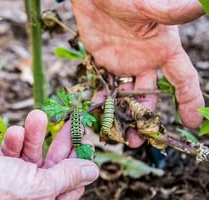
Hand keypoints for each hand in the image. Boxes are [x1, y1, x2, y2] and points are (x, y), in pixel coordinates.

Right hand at [0, 110, 98, 199]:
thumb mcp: (38, 186)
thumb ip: (66, 177)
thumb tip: (92, 171)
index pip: (69, 185)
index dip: (78, 164)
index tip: (84, 142)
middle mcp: (28, 192)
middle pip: (53, 166)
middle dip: (60, 143)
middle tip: (71, 122)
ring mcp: (12, 178)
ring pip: (32, 152)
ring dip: (35, 133)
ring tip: (39, 115)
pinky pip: (13, 148)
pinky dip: (15, 139)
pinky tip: (14, 132)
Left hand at [71, 0, 204, 146]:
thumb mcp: (146, 7)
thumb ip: (169, 13)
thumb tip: (201, 4)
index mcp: (163, 50)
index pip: (183, 79)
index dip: (189, 100)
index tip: (191, 122)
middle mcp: (146, 61)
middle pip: (150, 96)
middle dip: (145, 118)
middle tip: (138, 139)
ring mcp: (125, 64)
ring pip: (127, 96)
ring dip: (123, 115)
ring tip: (117, 134)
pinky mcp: (105, 63)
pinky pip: (106, 86)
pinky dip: (103, 100)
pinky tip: (98, 112)